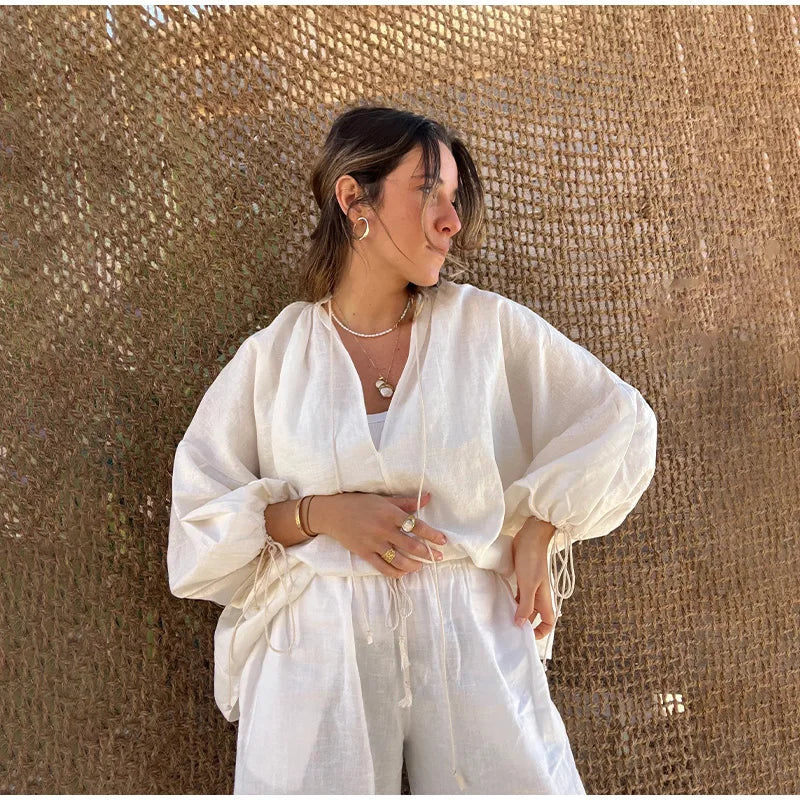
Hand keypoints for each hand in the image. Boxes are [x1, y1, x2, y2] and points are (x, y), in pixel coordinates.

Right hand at [316, 491, 447, 577]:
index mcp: (389, 513)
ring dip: (414, 565)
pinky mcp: (364, 554)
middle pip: (411, 545)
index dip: (432, 534)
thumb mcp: (382, 499)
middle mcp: (383, 529)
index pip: (416, 525)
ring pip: (399, 560)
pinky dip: (396, 572)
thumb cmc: (359, 503)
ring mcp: (373, 543)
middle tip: (439, 557)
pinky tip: (404, 572)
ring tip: (422, 565)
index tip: (443, 540)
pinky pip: (383, 567)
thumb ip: (406, 502)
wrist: (331, 513)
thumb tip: (428, 497)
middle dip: (428, 553)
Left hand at [511, 522, 555, 638]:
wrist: (530, 537)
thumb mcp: (529, 585)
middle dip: (525, 624)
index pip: (549, 621)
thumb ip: (525, 605)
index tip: (527, 637)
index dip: (541, 632)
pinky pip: (518, 595)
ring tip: (503, 620)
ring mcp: (530, 586)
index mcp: (545, 598)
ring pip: (525, 606)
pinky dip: (512, 601)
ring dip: (517, 612)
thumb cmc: (532, 560)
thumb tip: (521, 624)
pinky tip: (502, 602)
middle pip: (534, 616)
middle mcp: (539, 595)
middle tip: (510, 631)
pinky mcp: (522, 578)